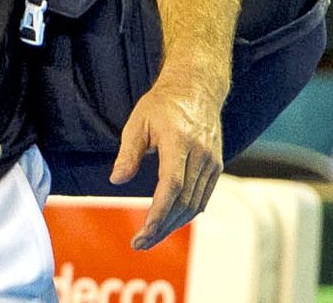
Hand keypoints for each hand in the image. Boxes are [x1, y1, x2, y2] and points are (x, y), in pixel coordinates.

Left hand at [110, 67, 225, 249]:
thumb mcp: (137, 122)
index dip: (157, 215)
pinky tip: (170, 221)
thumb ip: (128, 153)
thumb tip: (117, 181)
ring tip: (151, 237)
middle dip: (162, 228)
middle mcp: (200, 154)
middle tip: (140, 244)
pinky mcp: (216, 166)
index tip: (142, 234)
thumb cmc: (162, 104)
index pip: (171, 188)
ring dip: (173, 225)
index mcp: (179, 141)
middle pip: (183, 202)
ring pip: (195, 205)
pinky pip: (202, 198)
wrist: (197, 88)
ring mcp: (212, 161)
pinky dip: (186, 214)